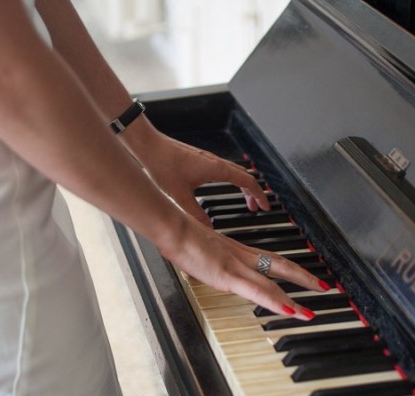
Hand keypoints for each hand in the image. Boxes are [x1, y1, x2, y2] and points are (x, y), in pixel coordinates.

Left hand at [136, 133, 270, 226]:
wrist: (148, 146)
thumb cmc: (162, 165)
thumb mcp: (180, 197)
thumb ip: (196, 215)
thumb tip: (208, 230)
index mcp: (217, 170)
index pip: (248, 182)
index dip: (260, 195)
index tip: (265, 206)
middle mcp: (215, 162)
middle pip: (244, 176)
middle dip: (253, 193)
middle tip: (255, 207)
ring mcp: (208, 159)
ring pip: (234, 172)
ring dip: (242, 186)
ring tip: (243, 200)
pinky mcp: (199, 159)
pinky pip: (223, 170)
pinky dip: (231, 180)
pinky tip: (220, 188)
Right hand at [156, 216, 328, 318]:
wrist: (171, 226)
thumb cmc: (177, 233)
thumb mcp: (197, 248)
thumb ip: (206, 257)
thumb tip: (205, 264)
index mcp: (236, 250)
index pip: (270, 259)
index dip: (289, 268)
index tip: (303, 275)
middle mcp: (242, 257)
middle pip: (282, 267)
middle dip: (305, 279)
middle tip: (325, 287)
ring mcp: (236, 266)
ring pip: (274, 283)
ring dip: (295, 298)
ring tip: (311, 312)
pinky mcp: (228, 275)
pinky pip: (257, 291)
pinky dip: (275, 302)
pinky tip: (290, 311)